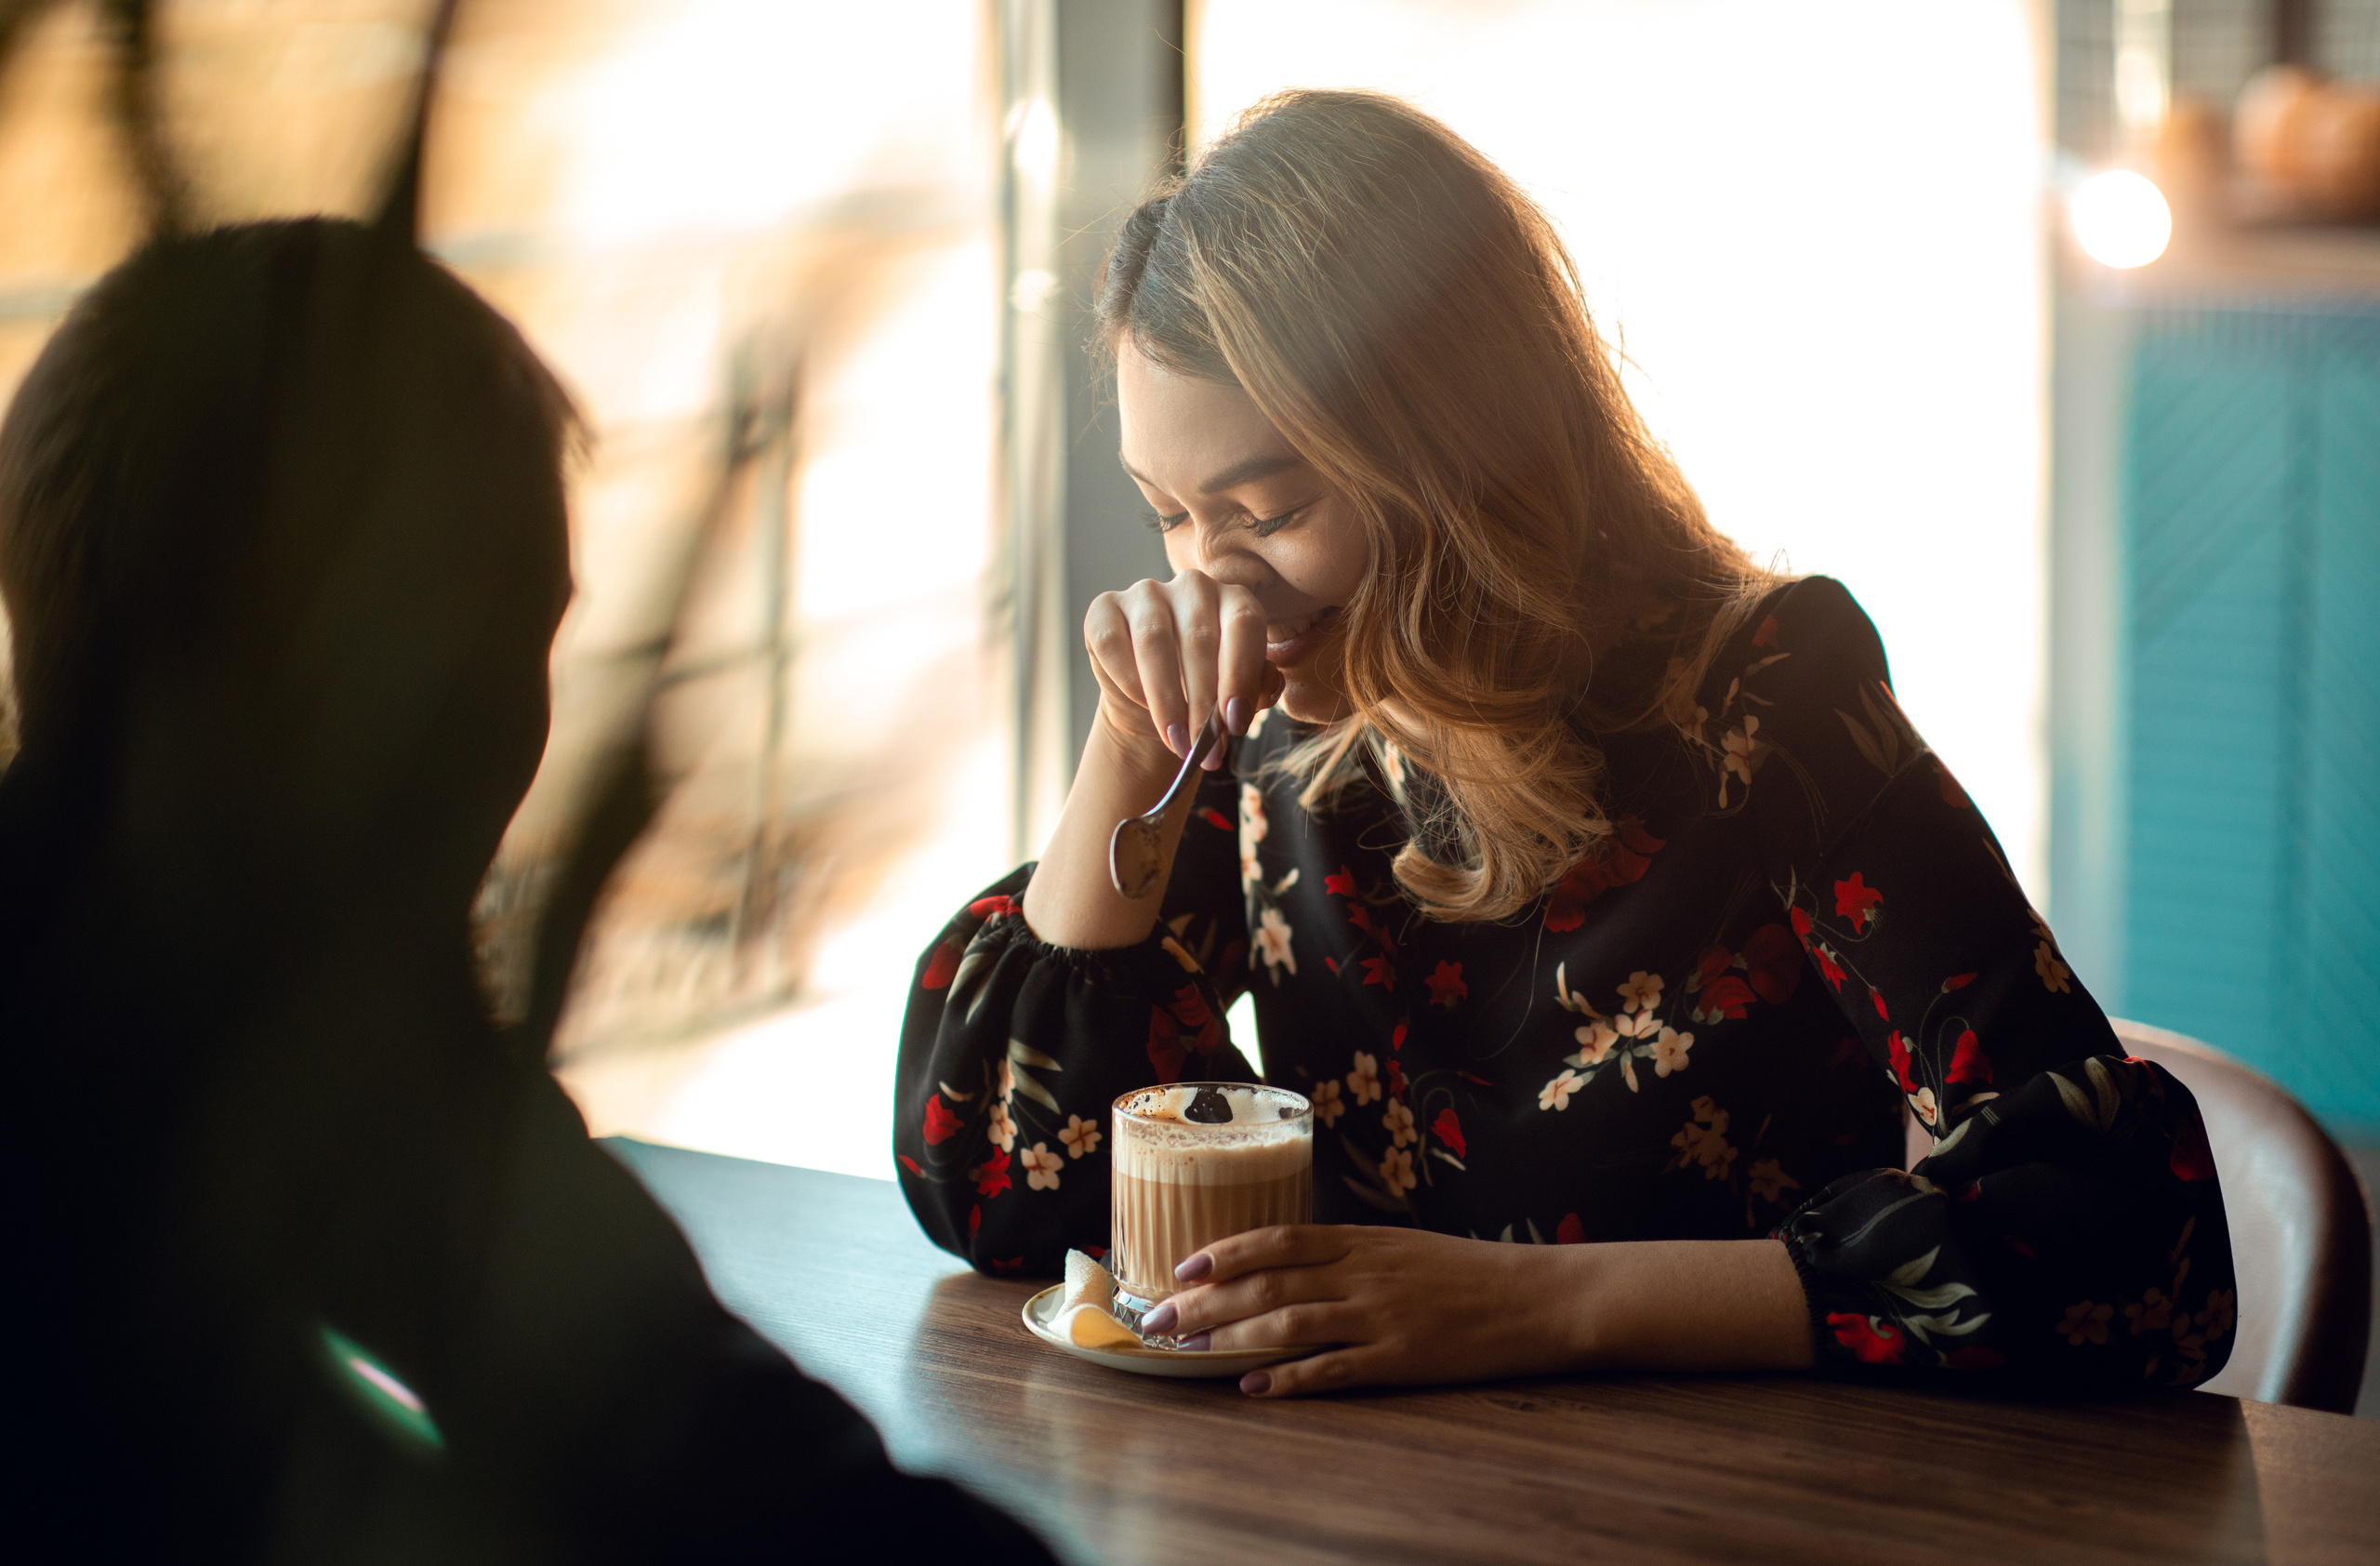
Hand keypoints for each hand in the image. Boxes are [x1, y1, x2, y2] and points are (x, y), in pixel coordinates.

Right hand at [1083, 570, 1283, 768]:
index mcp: (1234, 599)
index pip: (1243, 624)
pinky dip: (1128, 681)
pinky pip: (1112, 642)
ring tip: (1177, 741)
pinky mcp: (1105, 608)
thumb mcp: (1237, 696)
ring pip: (1154, 641)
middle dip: (1202, 704)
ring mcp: (1146, 593)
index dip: (1240, 675)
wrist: (1154, 707)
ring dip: (1166, 701)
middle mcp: (1193, 586)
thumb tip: (1268, 686)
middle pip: (1199, 639)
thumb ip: (1258, 688)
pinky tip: (1142, 706)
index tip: (1235, 724)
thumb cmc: (1204, 695)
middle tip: (1204, 748)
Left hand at [1140, 1225, 1593, 1396]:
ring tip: (1189, 1352)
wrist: (1538, 1296)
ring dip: (1230, 1337)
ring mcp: (1380, 1315)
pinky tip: (1254, 1385)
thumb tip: (1289, 1265)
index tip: (1181, 1268)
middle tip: (1159, 1320)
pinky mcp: (1400, 1357)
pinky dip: (1287, 1377)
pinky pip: (1332, 1368)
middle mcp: (1362, 1271)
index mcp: (1361, 1239)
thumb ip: (1349, 1253)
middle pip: (1266, 1282)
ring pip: (1288, 1322)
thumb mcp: (1402, 1246)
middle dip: (1205, 1301)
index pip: (1276, 1239)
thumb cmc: (1469, 1272)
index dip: (1223, 1252)